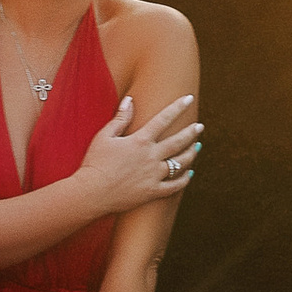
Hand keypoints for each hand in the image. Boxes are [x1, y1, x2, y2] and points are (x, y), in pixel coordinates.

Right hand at [78, 89, 201, 217]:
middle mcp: (151, 156)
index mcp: (140, 140)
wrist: (92, 193)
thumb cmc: (95, 163)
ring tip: (198, 147)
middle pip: (178, 141)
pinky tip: (189, 173)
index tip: (189, 98)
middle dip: (191, 132)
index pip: (164, 119)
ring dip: (191, 153)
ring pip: (180, 163)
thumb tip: (130, 100)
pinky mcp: (153, 192)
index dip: (177, 107)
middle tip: (200, 126)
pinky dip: (184, 179)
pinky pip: (175, 186)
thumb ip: (120, 118)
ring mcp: (154, 175)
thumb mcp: (104, 136)